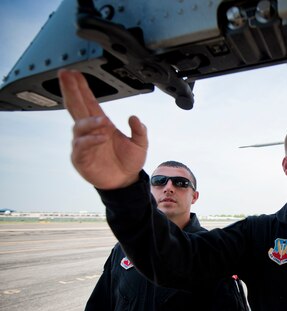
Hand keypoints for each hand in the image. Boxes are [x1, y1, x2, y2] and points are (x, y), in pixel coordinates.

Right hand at [58, 69, 147, 188]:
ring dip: (90, 122)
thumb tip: (134, 118)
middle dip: (70, 91)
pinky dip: (90, 140)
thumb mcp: (140, 144)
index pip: (88, 101)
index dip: (80, 87)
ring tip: (104, 123)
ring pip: (79, 127)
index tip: (74, 74)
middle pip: (76, 107)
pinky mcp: (81, 158)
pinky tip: (101, 137)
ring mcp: (84, 144)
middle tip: (66, 77)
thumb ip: (139, 130)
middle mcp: (90, 131)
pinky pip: (81, 146)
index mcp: (101, 123)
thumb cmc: (129, 161)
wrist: (125, 181)